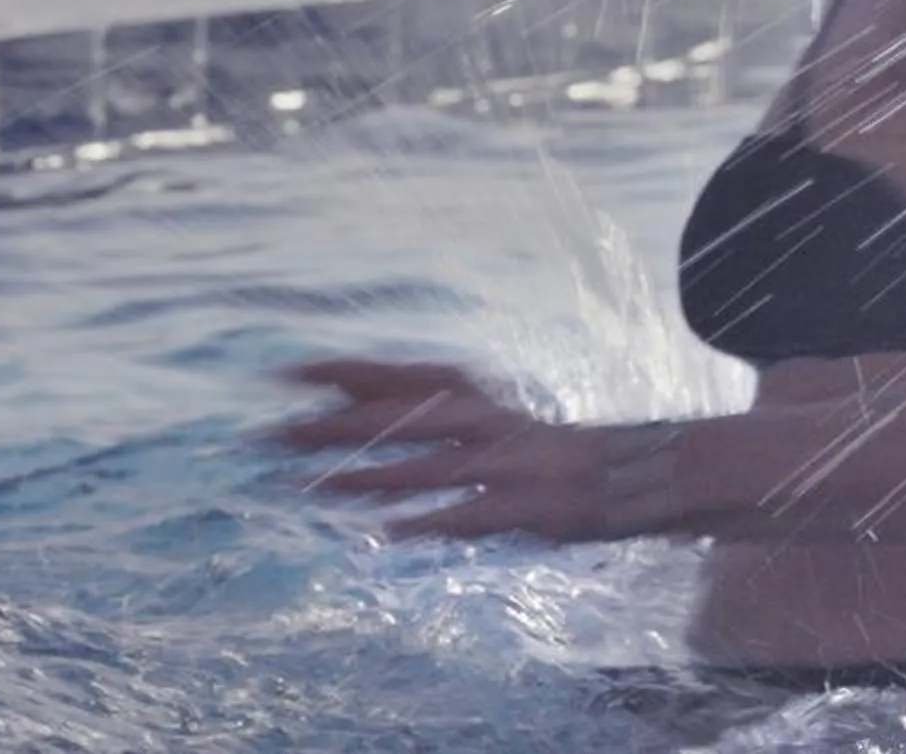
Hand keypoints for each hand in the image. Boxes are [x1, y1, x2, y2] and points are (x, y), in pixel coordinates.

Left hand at [273, 358, 668, 543]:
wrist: (630, 473)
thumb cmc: (537, 449)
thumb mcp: (479, 417)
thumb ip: (417, 409)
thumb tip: (339, 398)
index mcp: (477, 396)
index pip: (401, 377)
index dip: (346, 372)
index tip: (287, 373)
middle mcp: (488, 423)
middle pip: (403, 420)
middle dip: (337, 426)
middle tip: (275, 434)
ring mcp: (509, 466)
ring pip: (428, 468)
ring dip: (368, 477)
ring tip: (312, 488)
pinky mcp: (529, 510)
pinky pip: (471, 516)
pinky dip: (430, 522)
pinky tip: (388, 533)